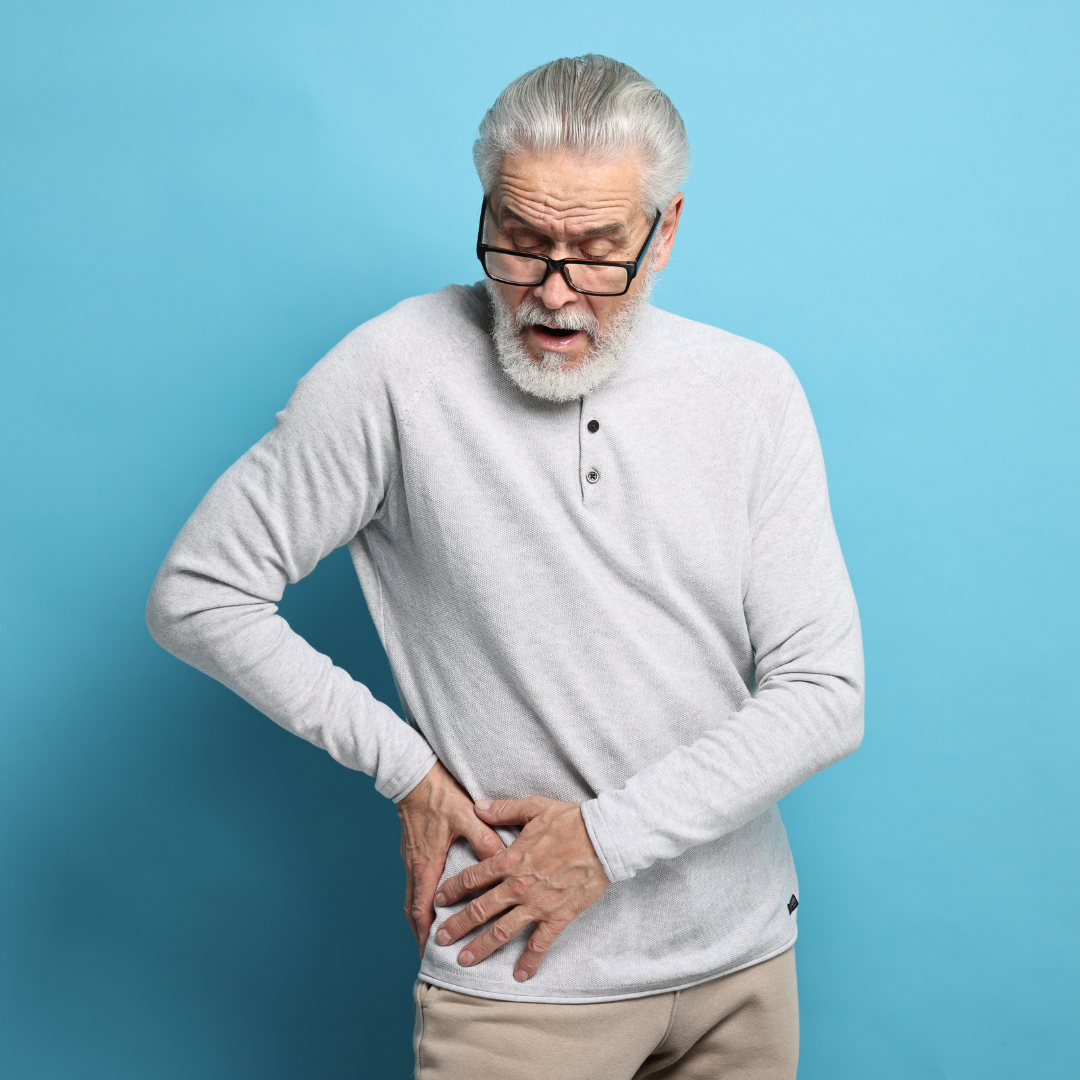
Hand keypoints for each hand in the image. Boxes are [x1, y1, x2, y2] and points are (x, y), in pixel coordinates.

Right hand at [397, 762, 504, 954]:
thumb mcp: (465, 815)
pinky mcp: (412, 848)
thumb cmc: (438, 794)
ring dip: (418, 917)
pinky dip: (418, 898)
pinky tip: (429, 899)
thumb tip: (502, 862)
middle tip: (428, 953)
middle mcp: (415, 864)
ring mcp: (411, 857)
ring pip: (411, 895)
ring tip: (428, 934)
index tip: (430, 952)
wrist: (413, 774)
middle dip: (420, 932)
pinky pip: (412, 882)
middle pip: (412, 908)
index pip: (423, 907)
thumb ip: (484, 839)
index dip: (426, 932)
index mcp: (427, 862)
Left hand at [432, 797, 609, 981]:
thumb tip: (477, 807)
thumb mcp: (534, 807)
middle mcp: (519, 886)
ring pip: (502, 931)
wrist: (604, 839)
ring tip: (464, 960)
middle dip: (457, 925)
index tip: (439, 899)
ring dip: (481, 947)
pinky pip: (540, 943)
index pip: (473, 877)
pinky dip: (529, 961)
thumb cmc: (571, 820)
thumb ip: (503, 810)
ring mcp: (538, 904)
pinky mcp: (558, 916)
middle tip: (440, 937)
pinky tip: (519, 976)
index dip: (452, 889)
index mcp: (511, 859)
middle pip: (480, 909)